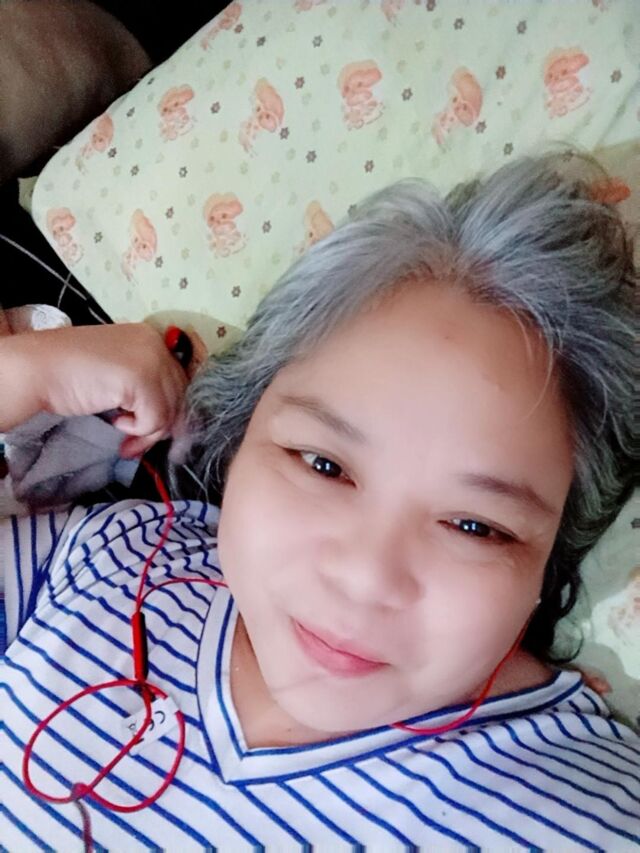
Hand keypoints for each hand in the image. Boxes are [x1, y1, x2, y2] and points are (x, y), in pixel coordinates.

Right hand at [0, 323, 187, 456]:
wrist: (37, 369)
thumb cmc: (71, 374)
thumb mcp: (119, 372)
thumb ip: (146, 386)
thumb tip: (174, 422)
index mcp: (151, 338)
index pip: (180, 380)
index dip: (170, 410)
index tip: (153, 429)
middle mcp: (156, 345)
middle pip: (179, 397)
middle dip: (160, 426)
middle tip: (135, 442)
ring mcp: (151, 360)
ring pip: (170, 411)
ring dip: (148, 432)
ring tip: (124, 435)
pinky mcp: (141, 380)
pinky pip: (155, 419)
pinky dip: (138, 429)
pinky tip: (116, 421)